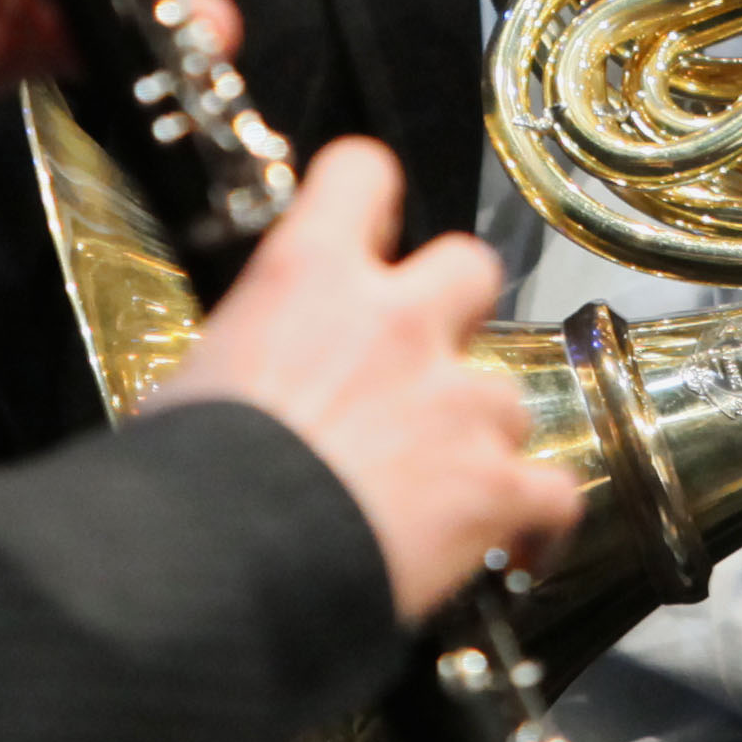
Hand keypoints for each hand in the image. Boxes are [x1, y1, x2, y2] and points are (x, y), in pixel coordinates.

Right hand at [147, 140, 578, 618]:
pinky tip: (517, 543)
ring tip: (442, 484)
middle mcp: (397, 324)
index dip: (370, 195)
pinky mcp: (495, 488)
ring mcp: (456, 404)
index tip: (370, 221)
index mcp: (308, 280)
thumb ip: (243, 360)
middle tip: (421, 356)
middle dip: (456, 309)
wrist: (221, 567)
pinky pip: (556, 492)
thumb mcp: (188, 388)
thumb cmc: (185, 487)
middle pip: (469, 267)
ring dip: (483, 434)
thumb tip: (232, 386)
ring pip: (510, 395)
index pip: (361, 175)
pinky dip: (541, 520)